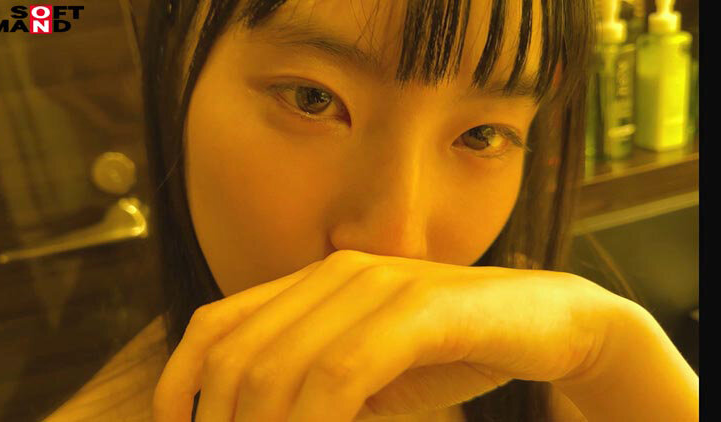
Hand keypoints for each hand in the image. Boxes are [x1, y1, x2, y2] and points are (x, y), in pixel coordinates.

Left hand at [152, 249, 628, 421]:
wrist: (541, 321)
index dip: (178, 383)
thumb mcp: (362, 377)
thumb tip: (248, 419)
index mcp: (310, 283)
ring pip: (285, 370)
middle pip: (242, 357)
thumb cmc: (445, 352)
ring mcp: (375, 284)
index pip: (215, 325)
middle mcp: (333, 274)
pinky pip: (342, 374)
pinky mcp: (417, 306)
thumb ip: (310, 392)